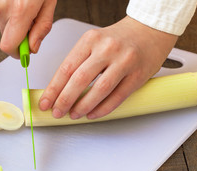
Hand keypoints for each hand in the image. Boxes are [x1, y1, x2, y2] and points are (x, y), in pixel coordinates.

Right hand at [0, 0, 56, 57]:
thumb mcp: (49, 0)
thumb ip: (42, 26)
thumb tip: (33, 47)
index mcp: (21, 9)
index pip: (9, 46)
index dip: (17, 52)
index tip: (25, 52)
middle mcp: (2, 5)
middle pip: (6, 36)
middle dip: (19, 32)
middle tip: (31, 19)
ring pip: (2, 22)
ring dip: (13, 18)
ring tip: (23, 2)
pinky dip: (7, 7)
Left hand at [39, 16, 177, 119]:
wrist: (150, 29)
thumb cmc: (118, 39)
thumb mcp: (93, 42)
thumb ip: (78, 63)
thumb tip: (60, 90)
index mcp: (90, 40)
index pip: (66, 68)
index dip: (53, 89)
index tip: (46, 102)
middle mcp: (106, 49)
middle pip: (79, 79)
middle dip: (64, 100)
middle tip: (57, 112)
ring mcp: (124, 61)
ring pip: (99, 90)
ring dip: (83, 106)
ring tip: (74, 114)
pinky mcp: (138, 74)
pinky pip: (117, 97)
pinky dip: (103, 109)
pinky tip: (93, 113)